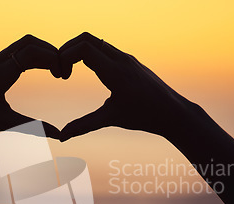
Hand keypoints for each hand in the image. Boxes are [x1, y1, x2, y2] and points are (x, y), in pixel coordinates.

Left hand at [0, 35, 61, 140]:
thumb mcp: (6, 123)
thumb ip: (34, 127)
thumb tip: (59, 136)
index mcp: (0, 72)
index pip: (32, 51)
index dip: (52, 59)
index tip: (62, 76)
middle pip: (29, 42)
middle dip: (50, 51)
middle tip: (62, 70)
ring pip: (22, 44)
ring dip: (41, 52)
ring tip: (54, 71)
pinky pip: (15, 51)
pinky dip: (31, 56)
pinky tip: (39, 70)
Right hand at [58, 32, 202, 140]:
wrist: (173, 112)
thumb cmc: (144, 116)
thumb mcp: (111, 119)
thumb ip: (84, 125)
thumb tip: (61, 136)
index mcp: (115, 72)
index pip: (84, 48)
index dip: (65, 57)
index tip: (62, 76)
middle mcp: (121, 59)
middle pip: (87, 38)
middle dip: (67, 49)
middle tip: (61, 69)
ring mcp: (126, 58)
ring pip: (96, 41)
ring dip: (79, 51)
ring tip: (69, 71)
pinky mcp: (130, 61)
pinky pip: (105, 49)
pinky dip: (90, 54)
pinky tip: (87, 71)